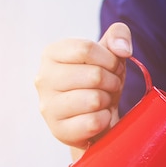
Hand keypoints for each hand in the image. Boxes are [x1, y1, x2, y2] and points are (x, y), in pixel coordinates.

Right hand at [34, 22, 131, 148]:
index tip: (113, 68)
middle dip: (112, 82)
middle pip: (94, 75)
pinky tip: (97, 118)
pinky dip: (104, 120)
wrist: (97, 120)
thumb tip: (122, 49)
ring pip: (94, 100)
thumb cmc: (102, 84)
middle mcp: (43, 78)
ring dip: (107, 101)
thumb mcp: (111, 56)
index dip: (110, 60)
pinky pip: (94, 123)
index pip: (86, 48)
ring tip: (101, 102)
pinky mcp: (58, 130)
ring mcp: (48, 106)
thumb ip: (119, 36)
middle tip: (109, 88)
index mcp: (52, 54)